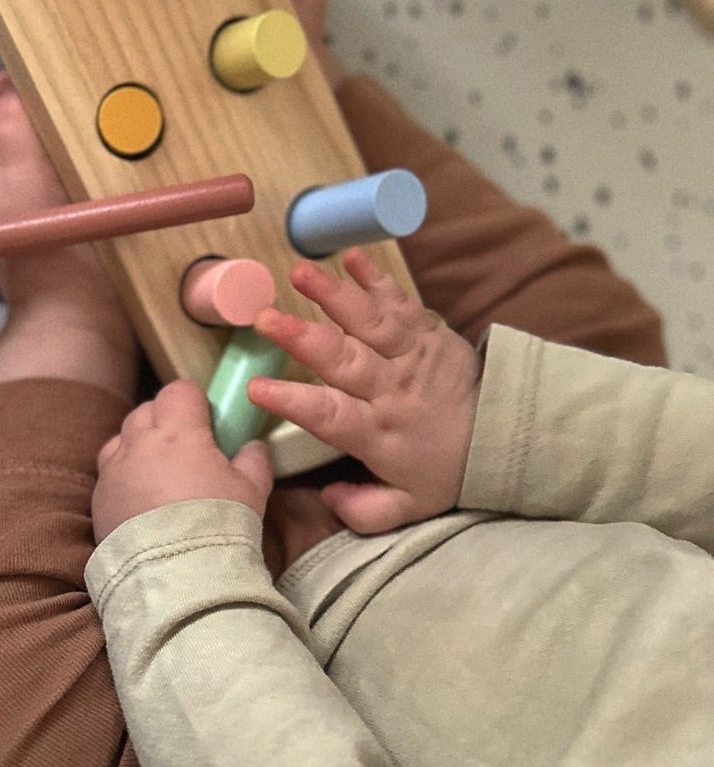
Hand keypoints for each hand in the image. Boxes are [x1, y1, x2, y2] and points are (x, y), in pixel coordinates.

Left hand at [92, 380, 273, 543]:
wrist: (176, 574)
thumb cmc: (218, 525)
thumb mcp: (252, 491)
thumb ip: (254, 460)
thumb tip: (254, 446)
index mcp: (178, 432)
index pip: (178, 391)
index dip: (193, 401)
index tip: (206, 419)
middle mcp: (139, 443)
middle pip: (146, 411)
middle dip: (165, 419)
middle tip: (187, 445)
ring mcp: (114, 471)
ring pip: (121, 439)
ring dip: (138, 445)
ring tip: (160, 471)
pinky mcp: (99, 500)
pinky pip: (108, 474)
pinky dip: (123, 477)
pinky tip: (141, 500)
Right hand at [246, 248, 481, 533]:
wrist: (509, 435)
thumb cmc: (447, 469)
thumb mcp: (409, 508)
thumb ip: (363, 510)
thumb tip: (327, 497)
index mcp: (380, 433)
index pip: (331, 416)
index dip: (293, 402)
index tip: (257, 389)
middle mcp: (393, 390)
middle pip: (343, 361)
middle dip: (302, 337)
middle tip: (264, 318)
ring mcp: (412, 355)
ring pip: (369, 323)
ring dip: (333, 295)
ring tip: (300, 272)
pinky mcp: (428, 331)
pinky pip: (400, 302)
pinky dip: (375, 278)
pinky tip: (350, 257)